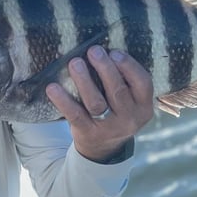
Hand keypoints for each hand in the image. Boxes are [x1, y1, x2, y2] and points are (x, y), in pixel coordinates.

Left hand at [46, 45, 153, 161]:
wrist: (103, 148)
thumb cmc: (116, 111)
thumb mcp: (130, 101)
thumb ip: (124, 80)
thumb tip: (104, 48)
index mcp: (143, 106)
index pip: (143, 83)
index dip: (129, 66)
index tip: (114, 51)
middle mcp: (129, 118)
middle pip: (118, 91)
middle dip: (105, 68)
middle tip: (93, 50)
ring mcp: (108, 128)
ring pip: (96, 102)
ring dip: (84, 81)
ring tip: (75, 63)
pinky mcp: (87, 133)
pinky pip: (75, 115)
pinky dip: (63, 100)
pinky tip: (53, 87)